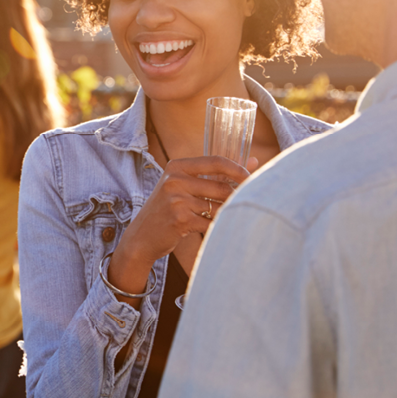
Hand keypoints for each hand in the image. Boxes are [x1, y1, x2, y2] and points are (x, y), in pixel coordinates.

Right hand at [107, 155, 249, 295]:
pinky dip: (218, 228)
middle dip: (238, 196)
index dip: (238, 169)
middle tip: (247, 203)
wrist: (142, 236)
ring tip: (230, 218)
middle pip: (221, 186)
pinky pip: (211, 223)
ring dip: (228, 214)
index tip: (251, 178)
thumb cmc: (168, 209)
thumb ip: (216, 174)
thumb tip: (254, 161)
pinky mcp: (180, 219)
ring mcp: (177, 200)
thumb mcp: (183, 186)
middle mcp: (175, 180)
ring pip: (218, 206)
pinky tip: (218, 230)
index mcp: (177, 166)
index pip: (216, 161)